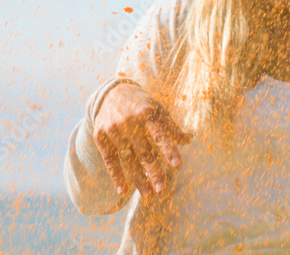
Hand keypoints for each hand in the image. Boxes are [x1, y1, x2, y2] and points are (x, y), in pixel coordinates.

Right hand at [92, 82, 191, 198]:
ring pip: (128, 160)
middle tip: (162, 190)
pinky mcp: (100, 137)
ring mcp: (113, 130)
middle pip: (144, 152)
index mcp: (147, 113)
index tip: (178, 165)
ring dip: (138, 179)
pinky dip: (116, 176)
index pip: (160, 135)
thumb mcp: (157, 109)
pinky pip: (109, 160)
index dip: (169, 150)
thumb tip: (189, 140)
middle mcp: (129, 122)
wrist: (110, 93)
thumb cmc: (140, 104)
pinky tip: (123, 191)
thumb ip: (171, 126)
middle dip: (153, 172)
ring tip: (148, 195)